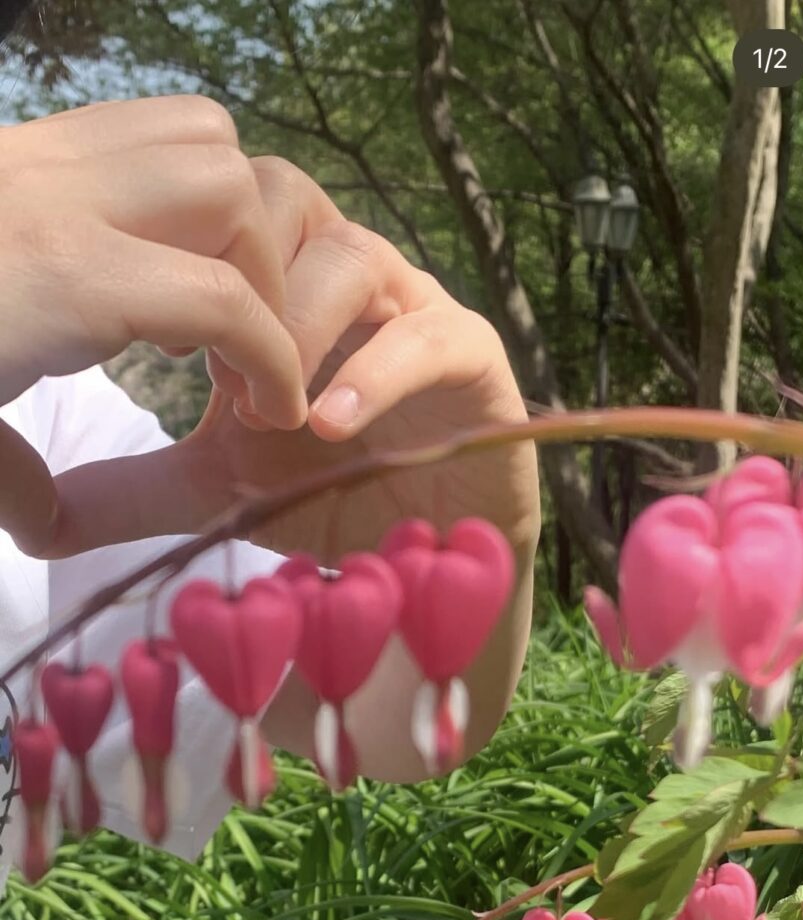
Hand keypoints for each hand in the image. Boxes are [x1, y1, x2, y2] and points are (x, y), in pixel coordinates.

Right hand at [0, 95, 309, 553]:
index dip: (221, 232)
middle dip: (252, 243)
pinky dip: (268, 353)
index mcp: (12, 185)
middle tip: (233, 345)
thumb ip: (16, 425)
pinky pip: (218, 297)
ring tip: (234, 368)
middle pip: (211, 144)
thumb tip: (48, 518)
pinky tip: (264, 409)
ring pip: (227, 182)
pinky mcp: (59, 275)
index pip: (160, 144)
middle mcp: (29, 170)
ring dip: (260, 280)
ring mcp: (41, 208)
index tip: (220, 340)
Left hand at [49, 156, 539, 565]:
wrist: (431, 552)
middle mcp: (349, 277)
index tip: (168, 350)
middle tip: (218, 372)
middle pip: (286, 197)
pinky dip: (375, 371)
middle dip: (243, 277)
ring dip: (301, 327)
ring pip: (354, 253)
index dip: (192, 262)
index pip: (227, 210)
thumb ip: (139, 491)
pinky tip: (331, 425)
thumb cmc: (334, 499)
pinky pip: (426, 334)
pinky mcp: (473, 351)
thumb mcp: (223, 491)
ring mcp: (415, 306)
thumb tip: (38, 519)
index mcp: (287, 287)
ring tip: (273, 416)